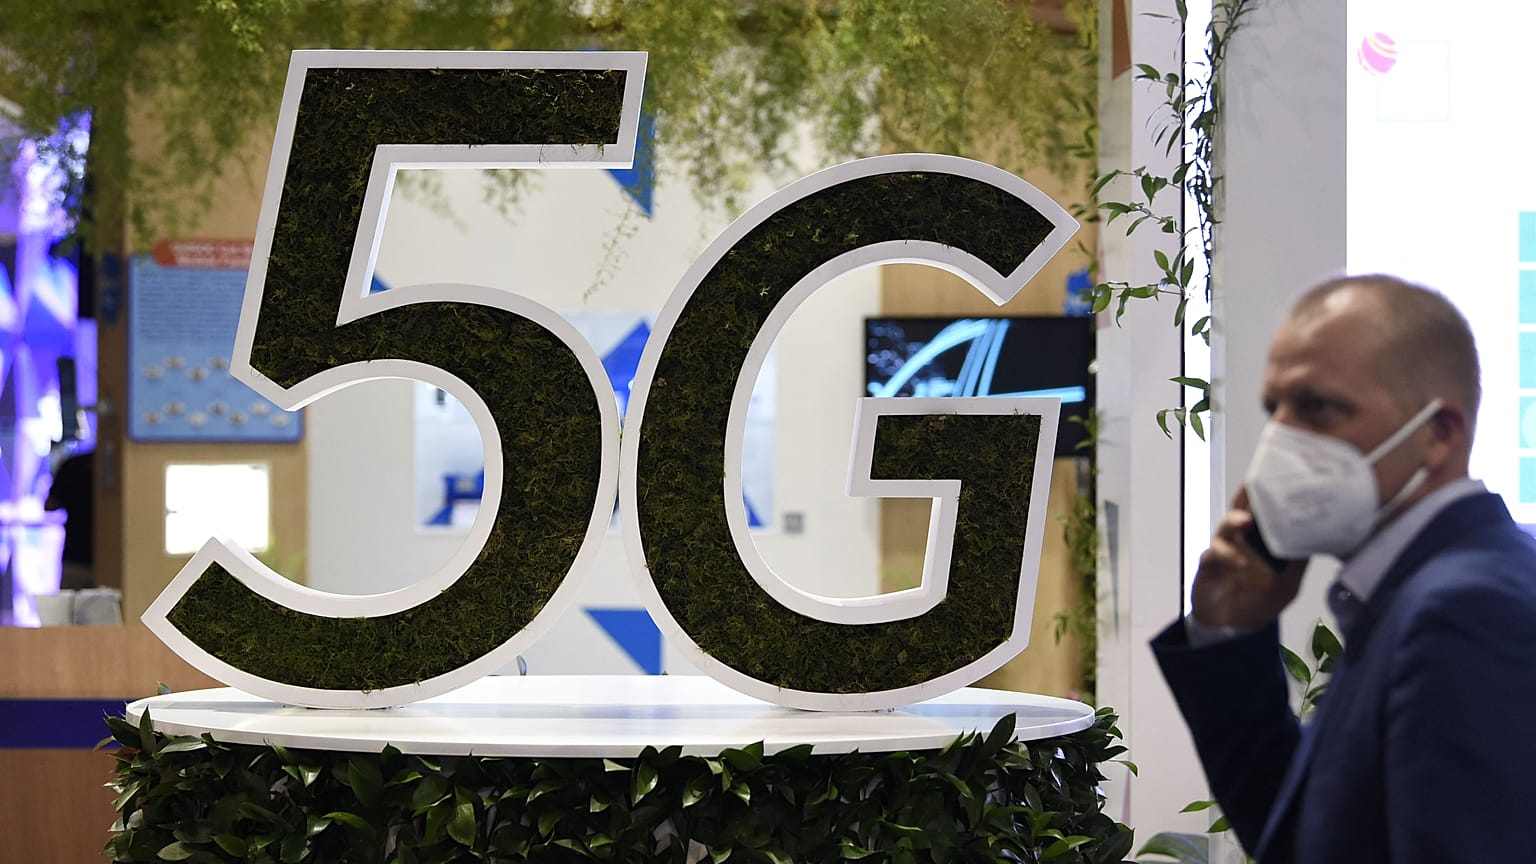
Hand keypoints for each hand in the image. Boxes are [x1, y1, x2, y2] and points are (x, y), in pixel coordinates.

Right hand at [1189, 489, 1305, 630]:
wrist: (1232, 626)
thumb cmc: (1259, 600)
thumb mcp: (1288, 583)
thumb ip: (1298, 562)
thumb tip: (1317, 538)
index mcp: (1261, 540)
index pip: (1266, 511)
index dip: (1272, 495)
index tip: (1284, 479)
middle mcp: (1241, 538)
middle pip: (1243, 509)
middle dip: (1248, 495)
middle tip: (1257, 483)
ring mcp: (1224, 549)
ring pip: (1226, 526)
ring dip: (1235, 520)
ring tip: (1246, 520)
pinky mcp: (1209, 564)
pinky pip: (1215, 554)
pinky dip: (1228, 556)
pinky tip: (1241, 563)